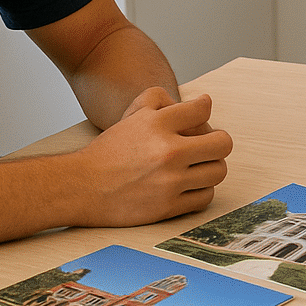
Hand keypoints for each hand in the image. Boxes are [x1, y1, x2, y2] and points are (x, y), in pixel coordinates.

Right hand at [69, 89, 231, 225]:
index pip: (202, 110)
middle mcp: (167, 151)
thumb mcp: (131, 115)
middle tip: (208, 146)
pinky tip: (190, 185)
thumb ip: (160, 98)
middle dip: (218, 142)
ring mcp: (170, 181)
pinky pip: (205, 197)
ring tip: (200, 166)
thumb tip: (201, 102)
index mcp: (157, 123)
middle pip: (222, 144)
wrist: (83, 187)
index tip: (199, 116)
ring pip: (218, 171)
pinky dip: (202, 190)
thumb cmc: (110, 151)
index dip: (203, 111)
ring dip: (212, 167)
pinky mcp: (169, 207)